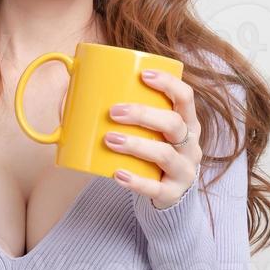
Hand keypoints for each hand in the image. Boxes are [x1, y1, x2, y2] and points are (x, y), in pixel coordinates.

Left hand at [103, 69, 202, 209]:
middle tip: (113, 112)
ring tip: (109, 140)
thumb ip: (131, 109)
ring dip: (135, 145)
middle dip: (143, 115)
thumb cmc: (152, 151)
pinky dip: (135, 181)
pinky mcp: (173, 194)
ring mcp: (184, 171)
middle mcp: (191, 145)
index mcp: (187, 123)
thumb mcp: (152, 130)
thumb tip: (79, 78)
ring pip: (164, 155)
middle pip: (173, 123)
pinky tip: (117, 174)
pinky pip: (156, 188)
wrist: (168, 193)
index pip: (185, 97)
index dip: (168, 83)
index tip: (143, 75)